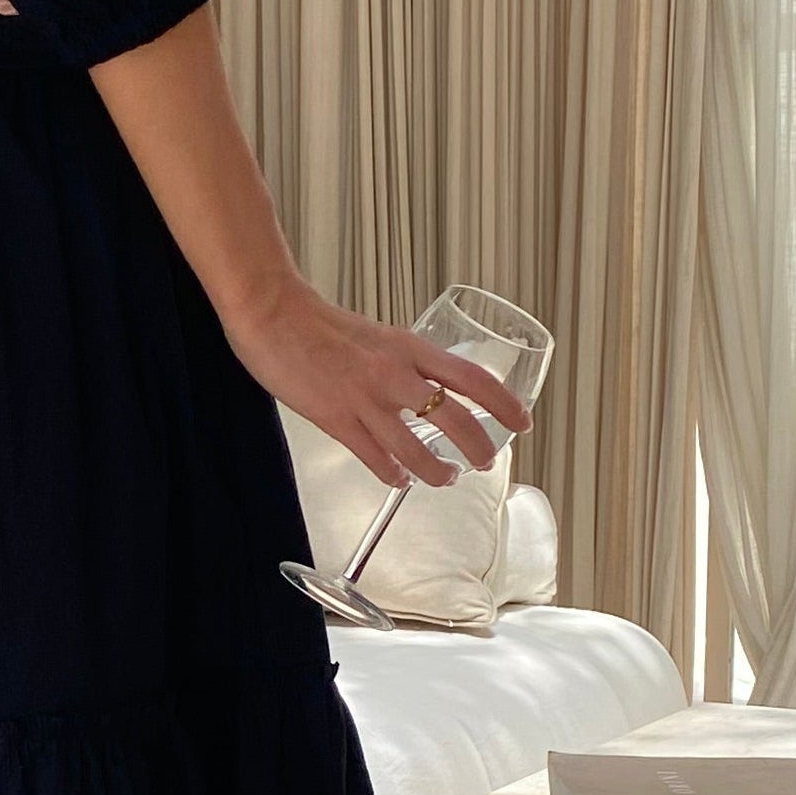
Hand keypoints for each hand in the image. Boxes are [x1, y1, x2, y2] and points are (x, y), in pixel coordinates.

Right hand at [223, 276, 530, 486]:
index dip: (505, 405)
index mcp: (409, 348)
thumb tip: (422, 387)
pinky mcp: (337, 420)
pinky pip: (376, 459)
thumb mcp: (378, 336)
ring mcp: (366, 400)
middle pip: (456, 420)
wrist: (273, 315)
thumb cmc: (318, 324)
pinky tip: (399, 479)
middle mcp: (395, 374)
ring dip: (437, 472)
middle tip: (485, 462)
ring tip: (445, 478)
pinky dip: (394, 475)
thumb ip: (402, 362)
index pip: (474, 379)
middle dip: (479, 449)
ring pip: (417, 452)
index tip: (522, 423)